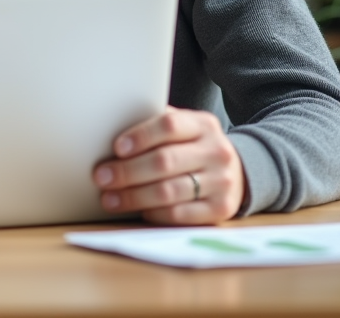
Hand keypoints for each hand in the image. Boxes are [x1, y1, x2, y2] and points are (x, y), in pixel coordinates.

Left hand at [92, 106, 245, 224]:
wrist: (238, 173)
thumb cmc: (193, 148)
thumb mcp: (184, 129)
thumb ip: (155, 127)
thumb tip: (108, 131)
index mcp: (203, 124)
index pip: (169, 125)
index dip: (140, 136)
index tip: (116, 148)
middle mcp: (217, 152)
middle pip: (164, 161)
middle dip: (127, 171)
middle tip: (101, 177)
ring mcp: (222, 182)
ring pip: (169, 191)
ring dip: (133, 196)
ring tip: (109, 198)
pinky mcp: (221, 209)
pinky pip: (179, 214)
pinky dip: (153, 213)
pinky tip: (136, 211)